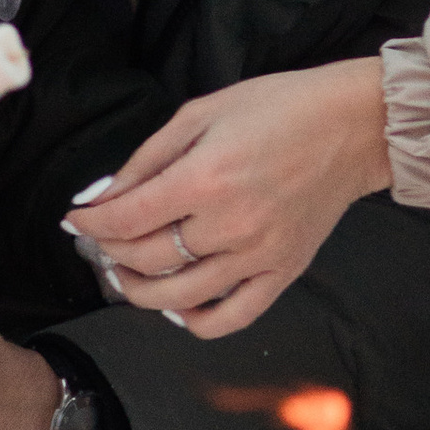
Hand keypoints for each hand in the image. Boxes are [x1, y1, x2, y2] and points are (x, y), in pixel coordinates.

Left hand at [71, 59, 390, 338]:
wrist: (353, 125)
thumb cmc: (279, 108)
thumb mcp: (201, 112)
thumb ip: (148, 158)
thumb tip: (104, 195)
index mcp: (206, 177)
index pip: (126, 219)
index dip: (90, 223)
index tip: (76, 219)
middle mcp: (230, 224)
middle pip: (145, 260)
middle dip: (110, 252)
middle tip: (101, 240)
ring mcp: (259, 255)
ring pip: (178, 297)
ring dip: (139, 291)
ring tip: (127, 274)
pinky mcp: (283, 273)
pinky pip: (231, 317)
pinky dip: (196, 321)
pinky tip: (180, 305)